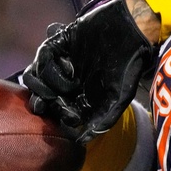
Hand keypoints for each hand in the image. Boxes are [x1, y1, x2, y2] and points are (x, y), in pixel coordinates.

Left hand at [23, 0, 155, 141]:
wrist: (132, 30)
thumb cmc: (129, 65)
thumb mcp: (119, 97)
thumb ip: (103, 119)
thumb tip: (82, 141)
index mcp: (81, 96)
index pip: (59, 112)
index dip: (58, 117)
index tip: (68, 118)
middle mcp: (69, 81)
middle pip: (42, 96)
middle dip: (44, 102)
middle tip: (52, 101)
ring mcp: (62, 62)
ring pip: (37, 78)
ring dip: (44, 84)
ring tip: (64, 83)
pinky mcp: (59, 43)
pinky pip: (42, 57)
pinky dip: (47, 64)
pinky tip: (66, 65)